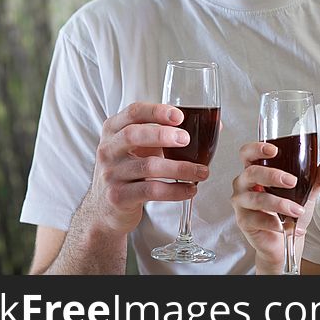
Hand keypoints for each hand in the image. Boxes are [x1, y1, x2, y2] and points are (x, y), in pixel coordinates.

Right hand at [85, 102, 210, 235]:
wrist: (104, 208)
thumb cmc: (130, 170)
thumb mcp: (140, 148)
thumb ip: (167, 133)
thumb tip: (215, 126)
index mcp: (114, 130)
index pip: (133, 112)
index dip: (157, 111)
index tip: (179, 115)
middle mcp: (108, 149)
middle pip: (134, 135)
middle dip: (163, 135)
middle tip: (187, 139)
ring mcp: (111, 174)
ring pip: (148, 166)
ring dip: (180, 168)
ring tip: (202, 172)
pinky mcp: (118, 197)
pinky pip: (151, 191)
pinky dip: (175, 191)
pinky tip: (190, 189)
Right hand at [231, 141, 319, 273]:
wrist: (284, 240)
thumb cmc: (289, 211)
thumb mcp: (306, 192)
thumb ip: (316, 178)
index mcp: (255, 169)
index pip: (247, 153)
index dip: (257, 148)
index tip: (274, 150)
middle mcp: (244, 183)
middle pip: (252, 172)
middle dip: (273, 175)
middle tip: (293, 182)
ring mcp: (241, 202)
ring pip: (257, 198)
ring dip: (280, 203)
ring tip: (297, 210)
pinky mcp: (243, 221)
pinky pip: (257, 219)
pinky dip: (274, 223)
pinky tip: (286, 226)